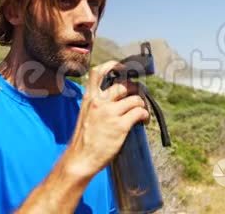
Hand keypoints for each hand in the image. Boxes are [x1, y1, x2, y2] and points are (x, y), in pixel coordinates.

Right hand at [65, 61, 149, 177]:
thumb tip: (113, 99)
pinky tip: (144, 120)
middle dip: (135, 89)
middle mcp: (99, 102)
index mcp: (89, 98)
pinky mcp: (120, 126)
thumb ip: (95, 104)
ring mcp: (110, 113)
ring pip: (135, 98)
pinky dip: (145, 115)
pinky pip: (139, 112)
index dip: (113, 65)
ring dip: (142, 104)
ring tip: (143, 111)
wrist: (80, 159)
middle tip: (139, 96)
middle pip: (123, 85)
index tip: (123, 68)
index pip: (98, 72)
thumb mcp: (84, 115)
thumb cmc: (83, 141)